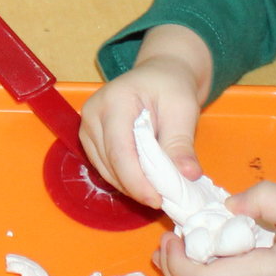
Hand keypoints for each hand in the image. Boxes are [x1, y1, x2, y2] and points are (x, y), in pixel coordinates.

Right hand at [77, 24, 211, 208]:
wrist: (159, 75)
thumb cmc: (171, 87)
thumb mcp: (183, 110)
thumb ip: (182, 143)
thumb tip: (188, 175)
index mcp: (115, 100)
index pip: (120, 149)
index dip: (136, 180)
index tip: (157, 200)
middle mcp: (93, 113)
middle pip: (109, 162)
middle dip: (135, 186)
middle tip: (163, 200)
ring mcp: (87, 125)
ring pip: (104, 168)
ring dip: (129, 185)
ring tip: (156, 191)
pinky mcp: (89, 137)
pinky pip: (104, 166)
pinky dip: (124, 179)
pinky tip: (144, 182)